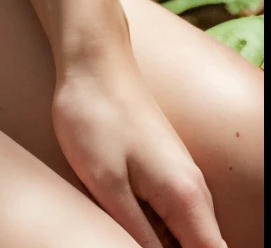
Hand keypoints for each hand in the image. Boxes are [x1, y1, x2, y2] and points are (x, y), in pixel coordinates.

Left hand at [52, 50, 224, 247]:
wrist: (93, 59)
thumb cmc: (94, 116)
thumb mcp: (107, 185)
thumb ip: (138, 235)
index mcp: (186, 199)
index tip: (140, 245)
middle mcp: (195, 192)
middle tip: (123, 231)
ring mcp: (182, 180)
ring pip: (185, 235)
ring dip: (159, 242)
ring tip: (120, 216)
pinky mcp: (166, 172)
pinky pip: (170, 217)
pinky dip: (151, 228)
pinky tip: (122, 217)